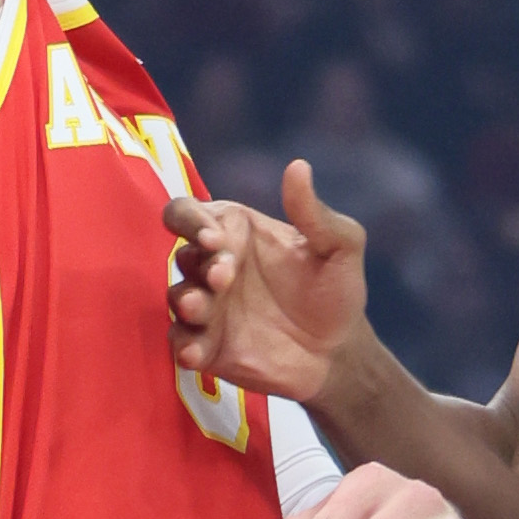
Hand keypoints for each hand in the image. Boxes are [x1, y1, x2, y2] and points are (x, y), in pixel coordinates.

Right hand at [168, 162, 366, 399]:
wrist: (339, 352)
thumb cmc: (337, 291)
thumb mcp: (340, 248)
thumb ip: (316, 213)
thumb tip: (298, 166)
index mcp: (235, 231)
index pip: (189, 212)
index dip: (190, 220)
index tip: (214, 238)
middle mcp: (213, 266)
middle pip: (182, 254)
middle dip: (198, 263)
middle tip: (225, 277)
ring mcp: (208, 308)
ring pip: (178, 297)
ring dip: (186, 301)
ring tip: (200, 307)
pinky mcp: (207, 345)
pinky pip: (182, 343)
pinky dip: (184, 346)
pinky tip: (196, 353)